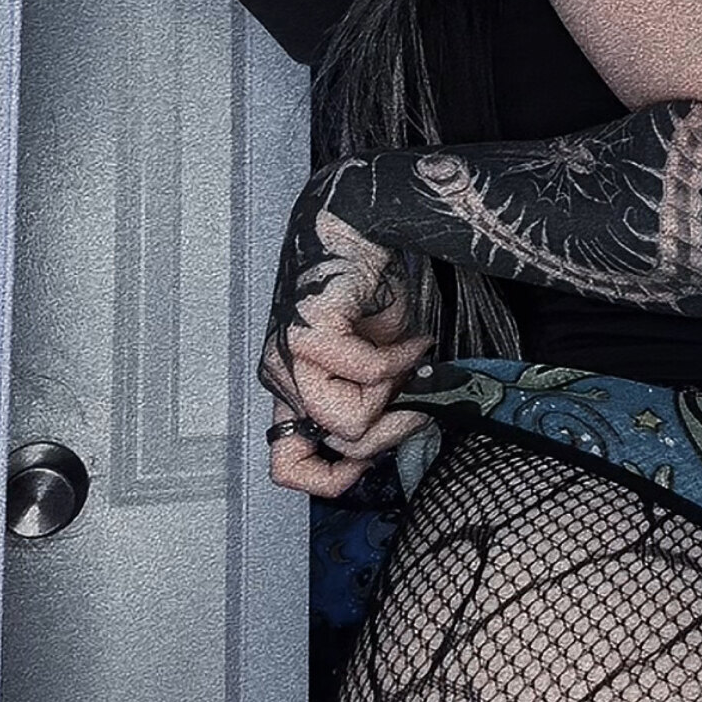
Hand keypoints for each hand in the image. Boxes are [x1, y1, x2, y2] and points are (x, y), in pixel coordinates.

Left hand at [259, 165, 434, 497]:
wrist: (355, 224)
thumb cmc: (365, 286)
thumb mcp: (373, 359)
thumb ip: (377, 399)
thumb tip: (406, 430)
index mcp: (293, 388)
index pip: (287, 466)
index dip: (333, 477)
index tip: (376, 454)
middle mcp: (282, 377)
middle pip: (341, 444)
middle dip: (395, 426)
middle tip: (419, 396)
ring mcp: (289, 357)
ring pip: (351, 420)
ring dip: (395, 391)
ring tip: (409, 358)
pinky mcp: (309, 333)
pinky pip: (367, 373)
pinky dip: (402, 357)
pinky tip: (412, 337)